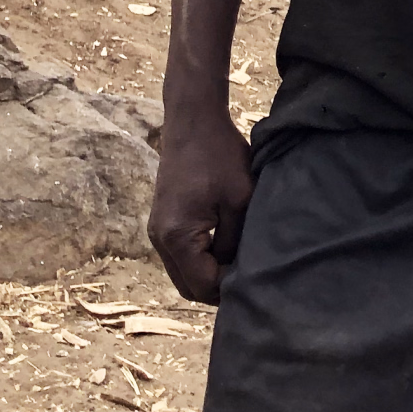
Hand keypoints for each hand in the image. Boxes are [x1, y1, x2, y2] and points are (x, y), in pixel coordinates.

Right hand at [149, 110, 255, 303]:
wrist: (193, 122)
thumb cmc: (220, 156)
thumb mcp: (239, 200)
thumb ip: (236, 242)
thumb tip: (238, 272)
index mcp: (177, 237)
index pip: (202, 286)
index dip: (228, 290)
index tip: (254, 280)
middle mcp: (160, 239)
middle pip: (188, 287)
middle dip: (217, 288)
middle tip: (248, 279)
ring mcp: (157, 231)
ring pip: (183, 272)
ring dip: (208, 274)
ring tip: (239, 264)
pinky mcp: (162, 221)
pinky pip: (180, 256)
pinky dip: (200, 260)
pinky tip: (225, 249)